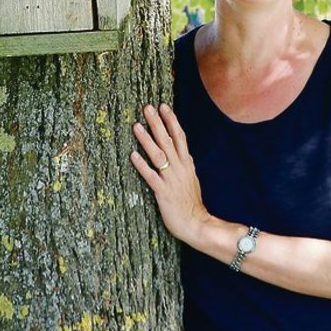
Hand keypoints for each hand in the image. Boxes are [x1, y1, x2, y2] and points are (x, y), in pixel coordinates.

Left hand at [130, 103, 210, 245]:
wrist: (197, 223)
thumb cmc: (192, 203)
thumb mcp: (191, 178)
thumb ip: (184, 164)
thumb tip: (179, 152)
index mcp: (187, 164)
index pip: (179, 137)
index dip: (171, 121)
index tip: (164, 106)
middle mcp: (180, 168)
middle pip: (168, 140)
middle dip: (157, 123)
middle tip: (147, 108)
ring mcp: (171, 179)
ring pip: (158, 155)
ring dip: (146, 140)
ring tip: (136, 126)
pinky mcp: (163, 192)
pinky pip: (151, 176)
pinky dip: (142, 165)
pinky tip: (132, 155)